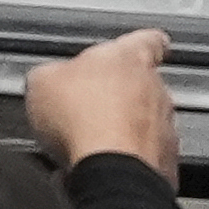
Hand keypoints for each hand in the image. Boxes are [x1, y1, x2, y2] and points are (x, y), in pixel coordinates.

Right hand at [25, 28, 179, 179]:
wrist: (110, 168)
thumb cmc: (83, 119)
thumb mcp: (43, 80)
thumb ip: (52, 71)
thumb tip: (49, 76)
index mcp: (129, 58)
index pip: (147, 40)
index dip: (142, 43)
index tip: (139, 47)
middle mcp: (157, 88)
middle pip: (141, 83)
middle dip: (116, 94)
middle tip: (86, 105)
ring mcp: (165, 124)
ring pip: (145, 120)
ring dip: (121, 127)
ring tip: (87, 139)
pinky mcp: (166, 157)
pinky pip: (144, 152)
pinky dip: (125, 156)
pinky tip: (99, 162)